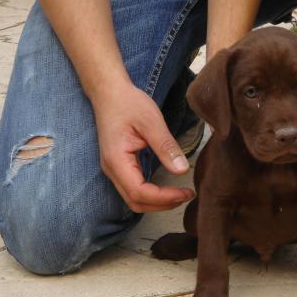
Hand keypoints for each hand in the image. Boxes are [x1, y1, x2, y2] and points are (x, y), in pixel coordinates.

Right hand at [92, 81, 194, 212]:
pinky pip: (134, 189)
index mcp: (117, 160)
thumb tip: (182, 170)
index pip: (140, 192)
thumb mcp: (151, 121)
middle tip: (187, 195)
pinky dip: (152, 194)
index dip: (164, 198)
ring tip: (180, 194)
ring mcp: (114, 170)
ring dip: (157, 203)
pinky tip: (167, 188)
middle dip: (162, 204)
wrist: (109, 93)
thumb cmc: (128, 103)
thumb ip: (166, 147)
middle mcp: (112, 170)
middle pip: (136, 202)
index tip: (186, 192)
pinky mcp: (120, 167)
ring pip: (134, 199)